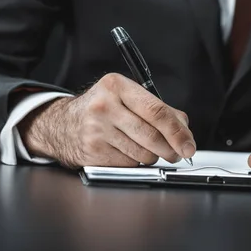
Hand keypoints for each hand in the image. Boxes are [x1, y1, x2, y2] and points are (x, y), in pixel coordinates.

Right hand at [18, 73, 195, 167]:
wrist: (62, 124)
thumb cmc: (102, 110)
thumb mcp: (126, 97)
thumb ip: (158, 109)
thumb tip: (185, 131)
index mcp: (116, 85)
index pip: (157, 111)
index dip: (178, 132)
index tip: (189, 145)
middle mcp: (104, 106)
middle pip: (152, 136)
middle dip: (171, 149)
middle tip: (177, 153)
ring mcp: (96, 131)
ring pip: (143, 154)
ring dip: (151, 156)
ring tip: (143, 147)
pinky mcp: (93, 152)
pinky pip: (128, 164)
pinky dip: (134, 163)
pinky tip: (125, 152)